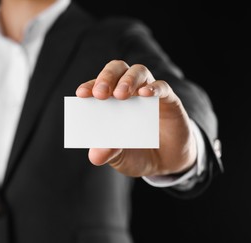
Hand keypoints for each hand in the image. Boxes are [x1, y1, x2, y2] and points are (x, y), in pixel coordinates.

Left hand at [75, 60, 196, 176]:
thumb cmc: (137, 154)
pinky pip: (163, 87)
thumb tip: (95, 155)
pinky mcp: (169, 101)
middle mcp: (129, 92)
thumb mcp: (120, 157)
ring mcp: (149, 94)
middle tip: (100, 94)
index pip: (98, 86)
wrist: (167, 164)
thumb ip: (108, 153)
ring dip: (128, 80)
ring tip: (120, 95)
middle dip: (106, 78)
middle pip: (117, 70)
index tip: (81, 94)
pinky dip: (154, 88)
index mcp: (110, 102)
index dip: (89, 87)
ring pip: (139, 72)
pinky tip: (145, 94)